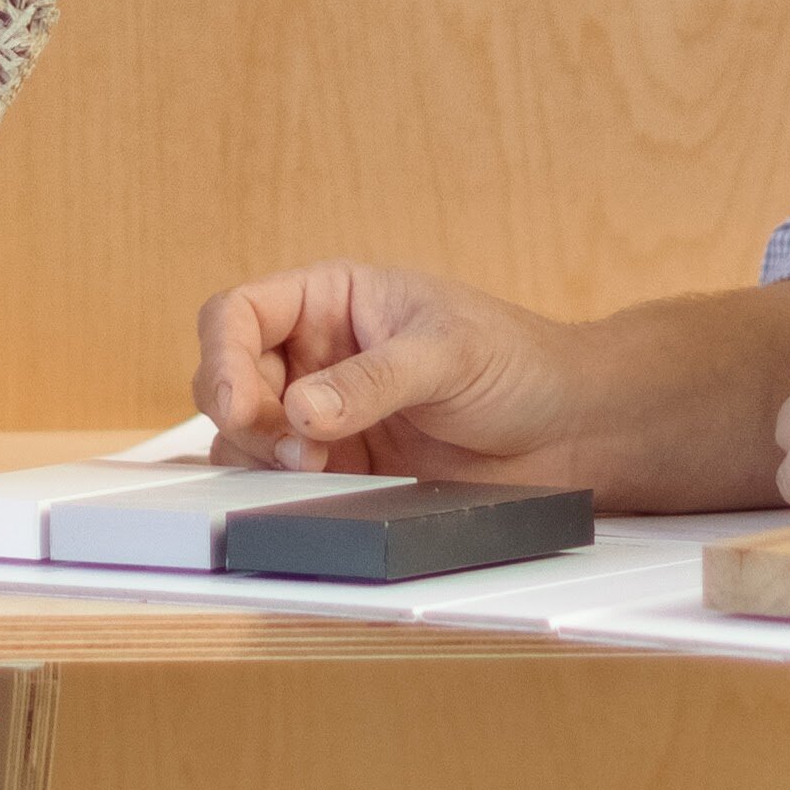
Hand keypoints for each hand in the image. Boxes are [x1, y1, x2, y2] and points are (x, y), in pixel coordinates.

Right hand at [184, 261, 590, 482]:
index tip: (236, 400)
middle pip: (230, 378)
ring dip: (260, 454)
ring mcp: (326, 413)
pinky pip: (283, 477)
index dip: (221, 354)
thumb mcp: (446, 355)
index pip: (240, 313)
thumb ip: (372, 382)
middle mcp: (317, 354)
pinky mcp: (343, 466)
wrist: (568, 430)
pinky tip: (316, 490)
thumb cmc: (517, 363)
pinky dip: (281, 489)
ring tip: (314, 467)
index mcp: (332, 298)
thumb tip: (301, 410)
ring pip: (246, 434)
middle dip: (243, 414)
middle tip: (292, 446)